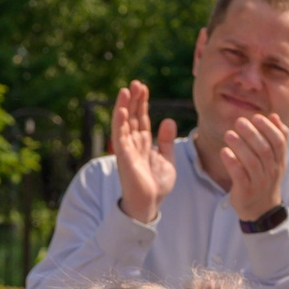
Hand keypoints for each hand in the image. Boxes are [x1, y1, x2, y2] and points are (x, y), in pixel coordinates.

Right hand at [112, 82, 178, 224]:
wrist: (149, 204)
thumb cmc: (156, 186)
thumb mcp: (167, 159)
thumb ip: (166, 141)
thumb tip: (168, 120)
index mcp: (144, 144)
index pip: (142, 119)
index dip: (143, 103)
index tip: (144, 88)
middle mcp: (133, 144)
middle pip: (133, 117)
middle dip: (134, 100)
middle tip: (136, 83)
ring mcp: (127, 149)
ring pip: (124, 123)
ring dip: (125, 106)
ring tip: (126, 90)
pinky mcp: (124, 157)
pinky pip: (120, 136)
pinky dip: (120, 122)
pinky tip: (122, 109)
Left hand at [217, 113, 288, 222]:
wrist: (261, 210)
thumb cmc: (265, 178)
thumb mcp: (275, 160)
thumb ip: (276, 139)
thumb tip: (274, 116)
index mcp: (279, 162)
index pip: (278, 142)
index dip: (268, 128)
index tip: (256, 117)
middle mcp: (271, 172)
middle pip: (264, 150)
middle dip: (252, 134)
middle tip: (239, 121)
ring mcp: (259, 183)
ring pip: (251, 162)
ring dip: (240, 146)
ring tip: (228, 134)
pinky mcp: (245, 192)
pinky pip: (239, 176)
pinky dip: (232, 163)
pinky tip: (224, 152)